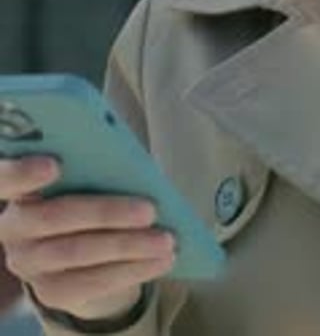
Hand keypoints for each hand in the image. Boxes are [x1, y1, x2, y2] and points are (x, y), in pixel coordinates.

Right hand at [0, 156, 175, 320]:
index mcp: (18, 187)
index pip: (5, 178)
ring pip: (78, 253)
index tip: (55, 164)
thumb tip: (129, 165)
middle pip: (54, 218)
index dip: (23, 173)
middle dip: (106, 213)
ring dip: (129, 246)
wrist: (75, 245)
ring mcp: (28, 263)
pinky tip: (161, 261)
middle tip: (150, 210)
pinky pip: (93, 282)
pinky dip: (132, 270)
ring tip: (166, 240)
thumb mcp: (82, 175)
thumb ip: (93, 165)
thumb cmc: (85, 191)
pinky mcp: (50, 291)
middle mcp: (13, 227)